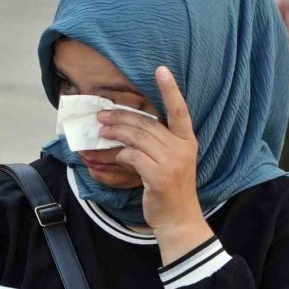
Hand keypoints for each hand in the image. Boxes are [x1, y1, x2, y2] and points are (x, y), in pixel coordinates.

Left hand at [97, 66, 214, 264]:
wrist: (178, 218)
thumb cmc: (170, 189)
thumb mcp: (170, 161)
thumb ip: (157, 143)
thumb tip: (127, 127)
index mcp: (187, 140)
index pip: (180, 110)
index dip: (170, 89)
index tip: (161, 69)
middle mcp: (182, 148)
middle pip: (147, 123)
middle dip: (121, 116)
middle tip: (102, 115)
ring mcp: (172, 162)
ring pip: (137, 137)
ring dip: (116, 132)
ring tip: (101, 129)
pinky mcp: (159, 176)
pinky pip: (133, 156)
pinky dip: (121, 154)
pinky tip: (115, 155)